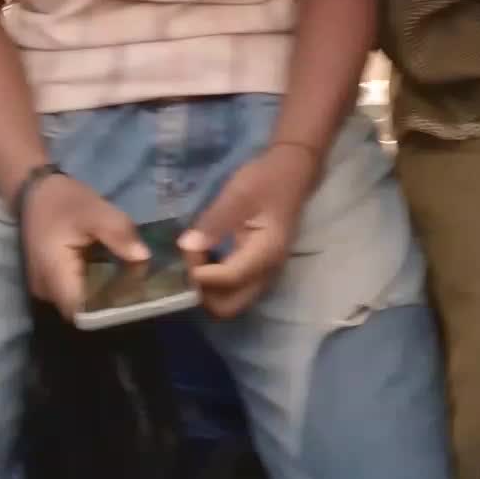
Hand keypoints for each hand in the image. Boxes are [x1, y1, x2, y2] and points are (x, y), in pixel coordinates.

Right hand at [21, 175, 148, 318]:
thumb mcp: (94, 210)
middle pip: (83, 310)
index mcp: (54, 276)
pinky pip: (75, 290)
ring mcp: (46, 288)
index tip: (134, 297)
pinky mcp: (51, 281)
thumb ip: (118, 233)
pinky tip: (112, 269)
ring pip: (79, 301)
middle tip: (140, 285)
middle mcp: (46, 291)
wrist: (34, 189)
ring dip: (103, 292)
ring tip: (130, 277)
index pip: (83, 313)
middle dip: (111, 300)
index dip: (109, 310)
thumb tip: (143, 257)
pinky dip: (94, 283)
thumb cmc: (62, 200)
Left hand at [179, 145, 318, 318]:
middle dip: (204, 290)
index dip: (201, 272)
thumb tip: (187, 246)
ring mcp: (264, 273)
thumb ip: (214, 221)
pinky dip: (215, 281)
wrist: (292, 172)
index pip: (229, 280)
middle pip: (229, 306)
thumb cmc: (267, 179)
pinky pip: (232, 288)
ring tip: (195, 257)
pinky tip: (205, 256)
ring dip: (208, 288)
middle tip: (190, 261)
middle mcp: (268, 271)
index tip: (186, 249)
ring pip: (230, 301)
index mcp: (266, 252)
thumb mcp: (239, 194)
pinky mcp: (257, 267)